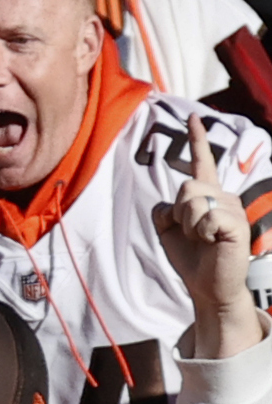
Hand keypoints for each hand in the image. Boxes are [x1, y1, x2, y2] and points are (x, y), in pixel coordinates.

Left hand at [152, 113, 261, 356]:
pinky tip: (212, 242)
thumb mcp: (170, 232)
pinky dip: (201, 232)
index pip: (201, 163)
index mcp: (207, 196)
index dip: (196, 140)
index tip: (192, 117)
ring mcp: (232, 208)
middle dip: (178, 213)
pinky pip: (206, 217)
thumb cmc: (191, 259)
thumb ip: (165, 211)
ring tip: (202, 240)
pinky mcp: (237, 223)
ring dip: (188, 225)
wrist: (207, 287)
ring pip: (193, 201)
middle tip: (191, 234)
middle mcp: (223, 196)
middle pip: (186, 187)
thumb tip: (169, 202)